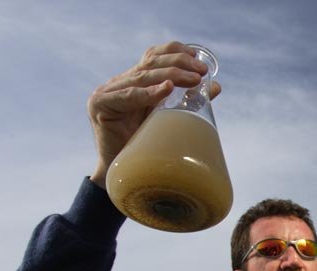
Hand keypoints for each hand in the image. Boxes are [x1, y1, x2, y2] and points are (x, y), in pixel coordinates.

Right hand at [87, 41, 221, 187]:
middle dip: (179, 64)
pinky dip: (149, 93)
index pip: (153, 56)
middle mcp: (119, 82)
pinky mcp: (100, 105)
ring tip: (193, 79)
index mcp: (134, 81)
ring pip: (142, 77)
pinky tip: (166, 89)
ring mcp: (107, 92)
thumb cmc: (147, 145)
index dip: (175, 52)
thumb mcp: (168, 116)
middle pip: (150, 64)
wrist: (124, 172)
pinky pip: (128, 96)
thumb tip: (216, 86)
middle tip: (201, 72)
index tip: (199, 59)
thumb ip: (186, 100)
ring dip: (170, 76)